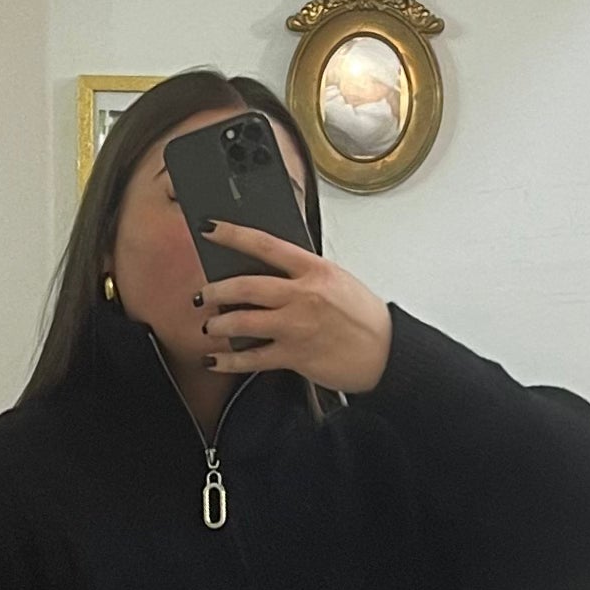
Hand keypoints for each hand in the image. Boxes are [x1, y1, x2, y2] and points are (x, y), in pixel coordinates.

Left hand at [195, 220, 393, 392]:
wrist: (386, 353)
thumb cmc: (364, 318)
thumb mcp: (337, 281)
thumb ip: (304, 274)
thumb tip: (268, 270)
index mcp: (314, 270)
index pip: (266, 245)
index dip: (234, 234)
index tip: (210, 228)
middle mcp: (303, 296)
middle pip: (247, 286)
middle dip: (217, 289)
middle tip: (204, 294)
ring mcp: (296, 326)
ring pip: (244, 321)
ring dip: (219, 324)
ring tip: (210, 326)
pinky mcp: (294, 356)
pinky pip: (253, 359)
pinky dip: (229, 361)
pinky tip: (215, 360)